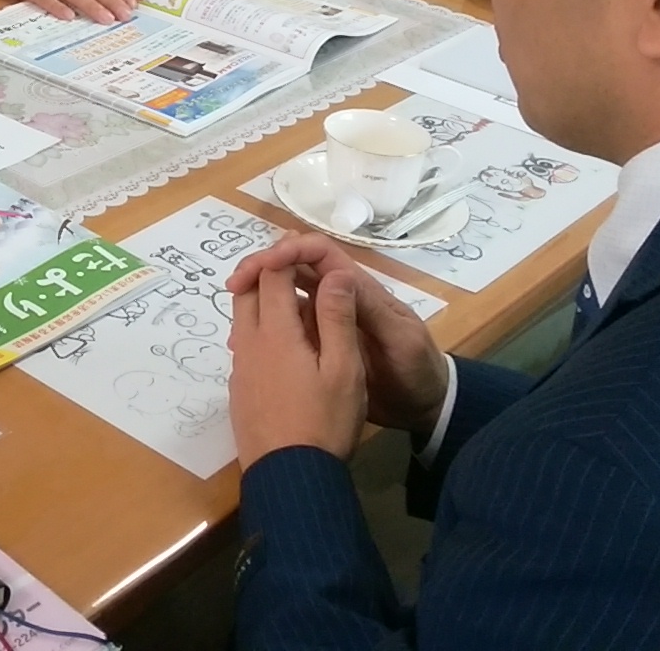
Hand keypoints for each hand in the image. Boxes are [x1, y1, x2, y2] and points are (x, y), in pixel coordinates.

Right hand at [226, 234, 451, 434]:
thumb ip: (369, 309)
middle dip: (263, 268)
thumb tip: (336, 275)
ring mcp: (327, 323)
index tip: (262, 265)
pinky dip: (265, 328)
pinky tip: (245, 342)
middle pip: (295, 268)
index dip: (289, 250)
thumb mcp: (399, 338)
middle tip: (234, 285)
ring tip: (234, 311)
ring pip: (286, 296)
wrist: (425, 407)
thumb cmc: (417, 369)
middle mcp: (338, 299)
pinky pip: (288, 328)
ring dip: (259, 295)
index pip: (319, 253)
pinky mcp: (319, 347)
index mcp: (358, 290)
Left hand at [229, 259, 370, 466]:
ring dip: (262, 303)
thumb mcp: (345, 370)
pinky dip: (260, 331)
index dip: (286, 255)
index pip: (272, 275)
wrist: (290, 477)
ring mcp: (240, 367)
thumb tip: (335, 273)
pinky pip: (244, 345)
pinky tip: (285, 349)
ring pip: (242, 318)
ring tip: (294, 307)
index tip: (305, 249)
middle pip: (247, 291)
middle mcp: (249, 342)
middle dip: (267, 273)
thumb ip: (338, 318)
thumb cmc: (324, 422)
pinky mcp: (239, 389)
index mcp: (275, 331)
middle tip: (293, 271)